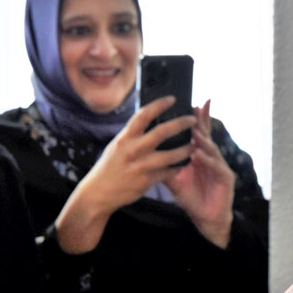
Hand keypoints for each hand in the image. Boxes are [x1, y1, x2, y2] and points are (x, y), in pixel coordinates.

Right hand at [55, 96, 194, 253]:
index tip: (172, 99)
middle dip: (181, 124)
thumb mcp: (117, 145)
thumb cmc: (109, 167)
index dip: (159, 105)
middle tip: (193, 120)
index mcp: (125, 138)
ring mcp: (141, 166)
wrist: (98, 193)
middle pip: (162, 132)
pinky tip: (184, 164)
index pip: (143, 115)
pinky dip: (178, 167)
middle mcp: (133, 150)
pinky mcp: (147, 181)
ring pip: (171, 155)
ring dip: (186, 149)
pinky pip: (168, 172)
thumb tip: (148, 118)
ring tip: (194, 145)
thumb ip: (133, 134)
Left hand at [164, 100, 235, 247]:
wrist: (206, 217)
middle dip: (202, 122)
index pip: (197, 134)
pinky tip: (199, 155)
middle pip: (207, 136)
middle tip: (196, 110)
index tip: (193, 104)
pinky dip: (207, 161)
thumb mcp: (174, 179)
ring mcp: (220, 166)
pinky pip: (216, 167)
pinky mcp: (226, 178)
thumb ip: (164, 165)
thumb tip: (147, 151)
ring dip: (203, 141)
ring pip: (212, 150)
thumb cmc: (192, 196)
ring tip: (195, 133)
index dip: (197, 119)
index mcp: (199, 155)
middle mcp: (211, 157)